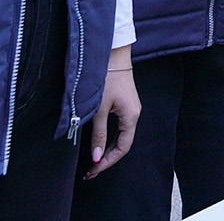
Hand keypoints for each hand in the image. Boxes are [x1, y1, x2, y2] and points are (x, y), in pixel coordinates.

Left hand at [83, 47, 140, 178]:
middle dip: (105, 158)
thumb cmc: (106, 78)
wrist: (112, 52)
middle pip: (122, 143)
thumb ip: (98, 134)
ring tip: (91, 160)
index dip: (108, 161)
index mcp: (131, 117)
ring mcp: (130, 108)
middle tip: (89, 171)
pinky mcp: (124, 102)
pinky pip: (118, 126)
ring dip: (106, 148)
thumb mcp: (99, 109)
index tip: (92, 171)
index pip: (122, 148)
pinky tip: (98, 141)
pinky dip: (108, 137)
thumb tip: (95, 158)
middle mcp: (134, 114)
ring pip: (120, 135)